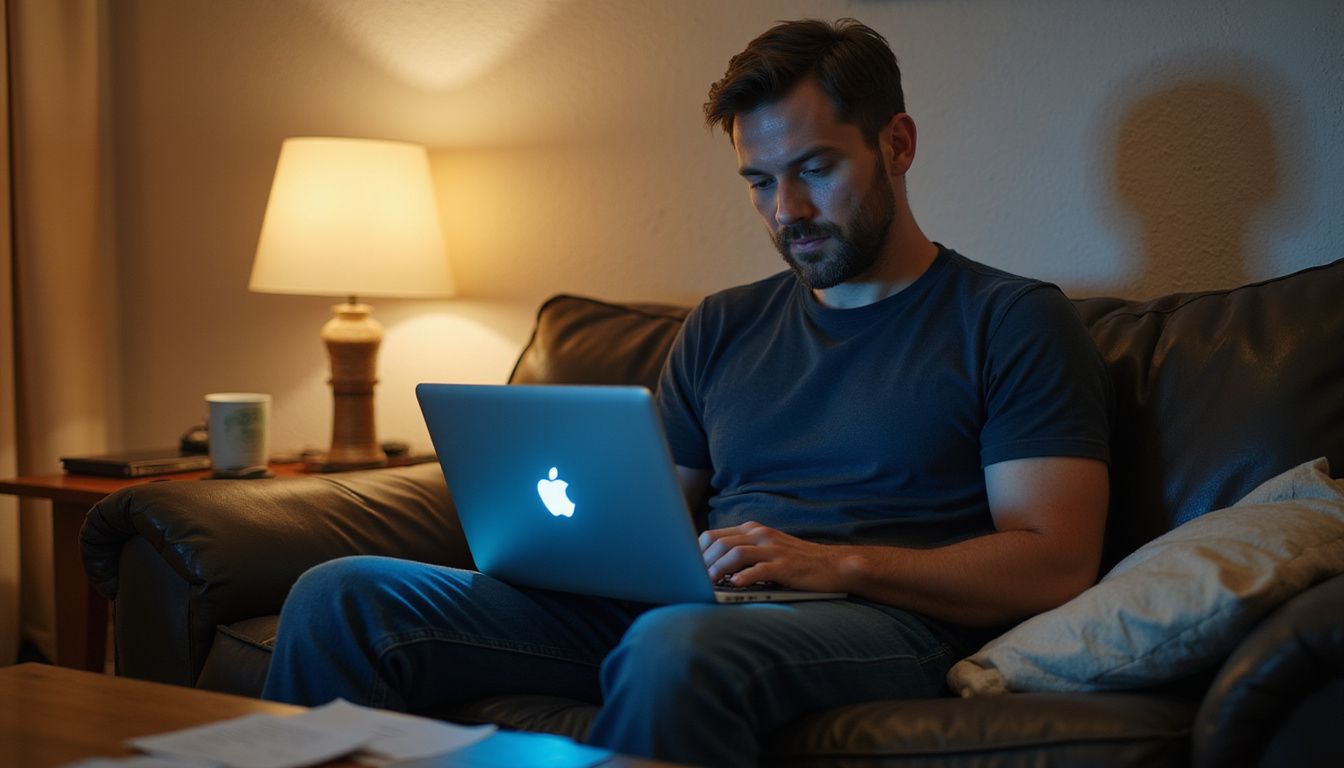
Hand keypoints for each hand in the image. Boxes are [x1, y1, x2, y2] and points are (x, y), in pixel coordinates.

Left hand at [699, 521, 847, 592]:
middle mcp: (760, 535)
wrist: (833, 565)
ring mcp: (773, 549)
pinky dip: (744, 577)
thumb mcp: (766, 550)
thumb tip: (711, 568)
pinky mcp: (785, 566)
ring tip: (708, 583)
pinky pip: (759, 569)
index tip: (686, 568)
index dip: (697, 551)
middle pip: (720, 543)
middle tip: (693, 579)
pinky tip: (734, 585)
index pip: (714, 535)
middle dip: (703, 562)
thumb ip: (743, 552)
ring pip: (735, 553)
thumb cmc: (796, 561)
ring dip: (718, 569)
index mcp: (753, 530)